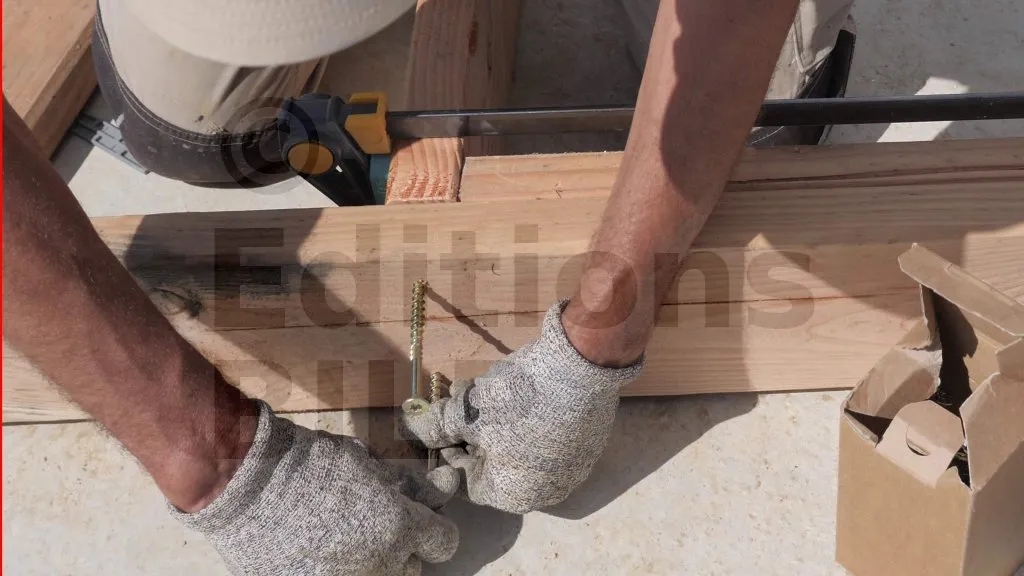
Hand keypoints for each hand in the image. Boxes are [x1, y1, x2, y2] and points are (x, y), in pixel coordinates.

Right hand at [171, 402, 459, 574]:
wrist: (247, 484)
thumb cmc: (308, 462)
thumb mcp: (366, 462)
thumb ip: (404, 485)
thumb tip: (436, 488)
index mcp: (398, 528)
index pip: (443, 541)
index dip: (432, 525)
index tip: (419, 515)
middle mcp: (380, 564)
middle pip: (411, 567)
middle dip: (401, 545)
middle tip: (377, 524)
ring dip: (371, 560)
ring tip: (343, 538)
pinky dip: (333, 568)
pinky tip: (315, 550)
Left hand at [403, 301, 642, 513]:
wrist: (580, 366)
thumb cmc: (516, 401)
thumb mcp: (466, 412)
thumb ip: (436, 426)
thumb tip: (410, 429)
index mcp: (513, 496)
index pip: (467, 480)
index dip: (450, 449)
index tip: (444, 423)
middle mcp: (545, 492)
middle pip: (494, 463)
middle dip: (473, 431)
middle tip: (462, 398)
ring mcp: (572, 468)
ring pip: (520, 447)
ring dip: (497, 420)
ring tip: (486, 387)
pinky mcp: (588, 442)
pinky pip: (547, 436)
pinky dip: (528, 417)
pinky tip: (519, 389)